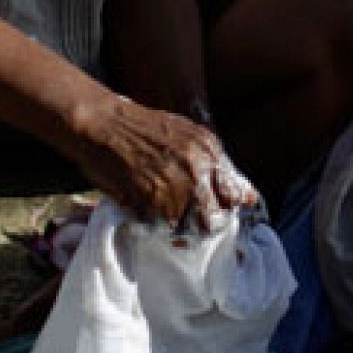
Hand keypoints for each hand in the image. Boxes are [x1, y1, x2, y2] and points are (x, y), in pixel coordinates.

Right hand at [70, 95, 256, 227]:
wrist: (101, 123)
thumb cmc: (141, 129)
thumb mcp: (188, 136)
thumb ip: (218, 166)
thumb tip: (251, 198)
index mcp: (210, 149)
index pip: (234, 196)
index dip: (224, 208)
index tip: (210, 210)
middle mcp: (197, 167)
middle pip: (215, 218)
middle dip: (203, 225)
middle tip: (185, 220)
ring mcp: (174, 184)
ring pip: (190, 229)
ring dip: (178, 229)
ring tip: (162, 214)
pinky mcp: (149, 199)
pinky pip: (161, 229)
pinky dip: (154, 227)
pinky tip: (144, 211)